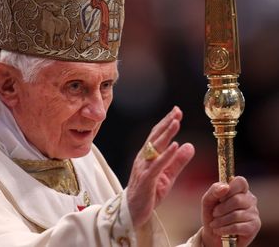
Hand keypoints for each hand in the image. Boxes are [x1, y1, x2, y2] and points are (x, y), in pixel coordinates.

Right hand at [127, 106, 194, 227]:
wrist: (133, 212)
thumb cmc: (149, 192)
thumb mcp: (168, 175)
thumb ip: (178, 161)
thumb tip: (189, 145)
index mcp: (148, 155)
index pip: (157, 135)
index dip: (167, 122)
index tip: (177, 111)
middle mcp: (144, 158)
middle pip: (155, 137)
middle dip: (167, 123)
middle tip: (177, 111)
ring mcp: (143, 168)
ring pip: (155, 147)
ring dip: (166, 134)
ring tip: (176, 122)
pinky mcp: (146, 180)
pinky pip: (157, 165)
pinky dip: (166, 155)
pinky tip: (175, 146)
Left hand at [201, 176, 260, 246]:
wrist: (213, 234)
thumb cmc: (212, 213)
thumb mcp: (208, 200)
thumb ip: (214, 190)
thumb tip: (225, 187)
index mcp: (239, 189)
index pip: (240, 182)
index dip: (230, 189)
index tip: (220, 198)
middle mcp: (249, 199)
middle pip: (237, 200)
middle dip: (221, 208)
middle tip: (214, 213)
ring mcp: (254, 213)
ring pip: (236, 214)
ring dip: (221, 220)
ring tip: (214, 224)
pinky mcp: (254, 227)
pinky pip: (237, 227)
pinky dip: (225, 229)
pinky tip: (219, 230)